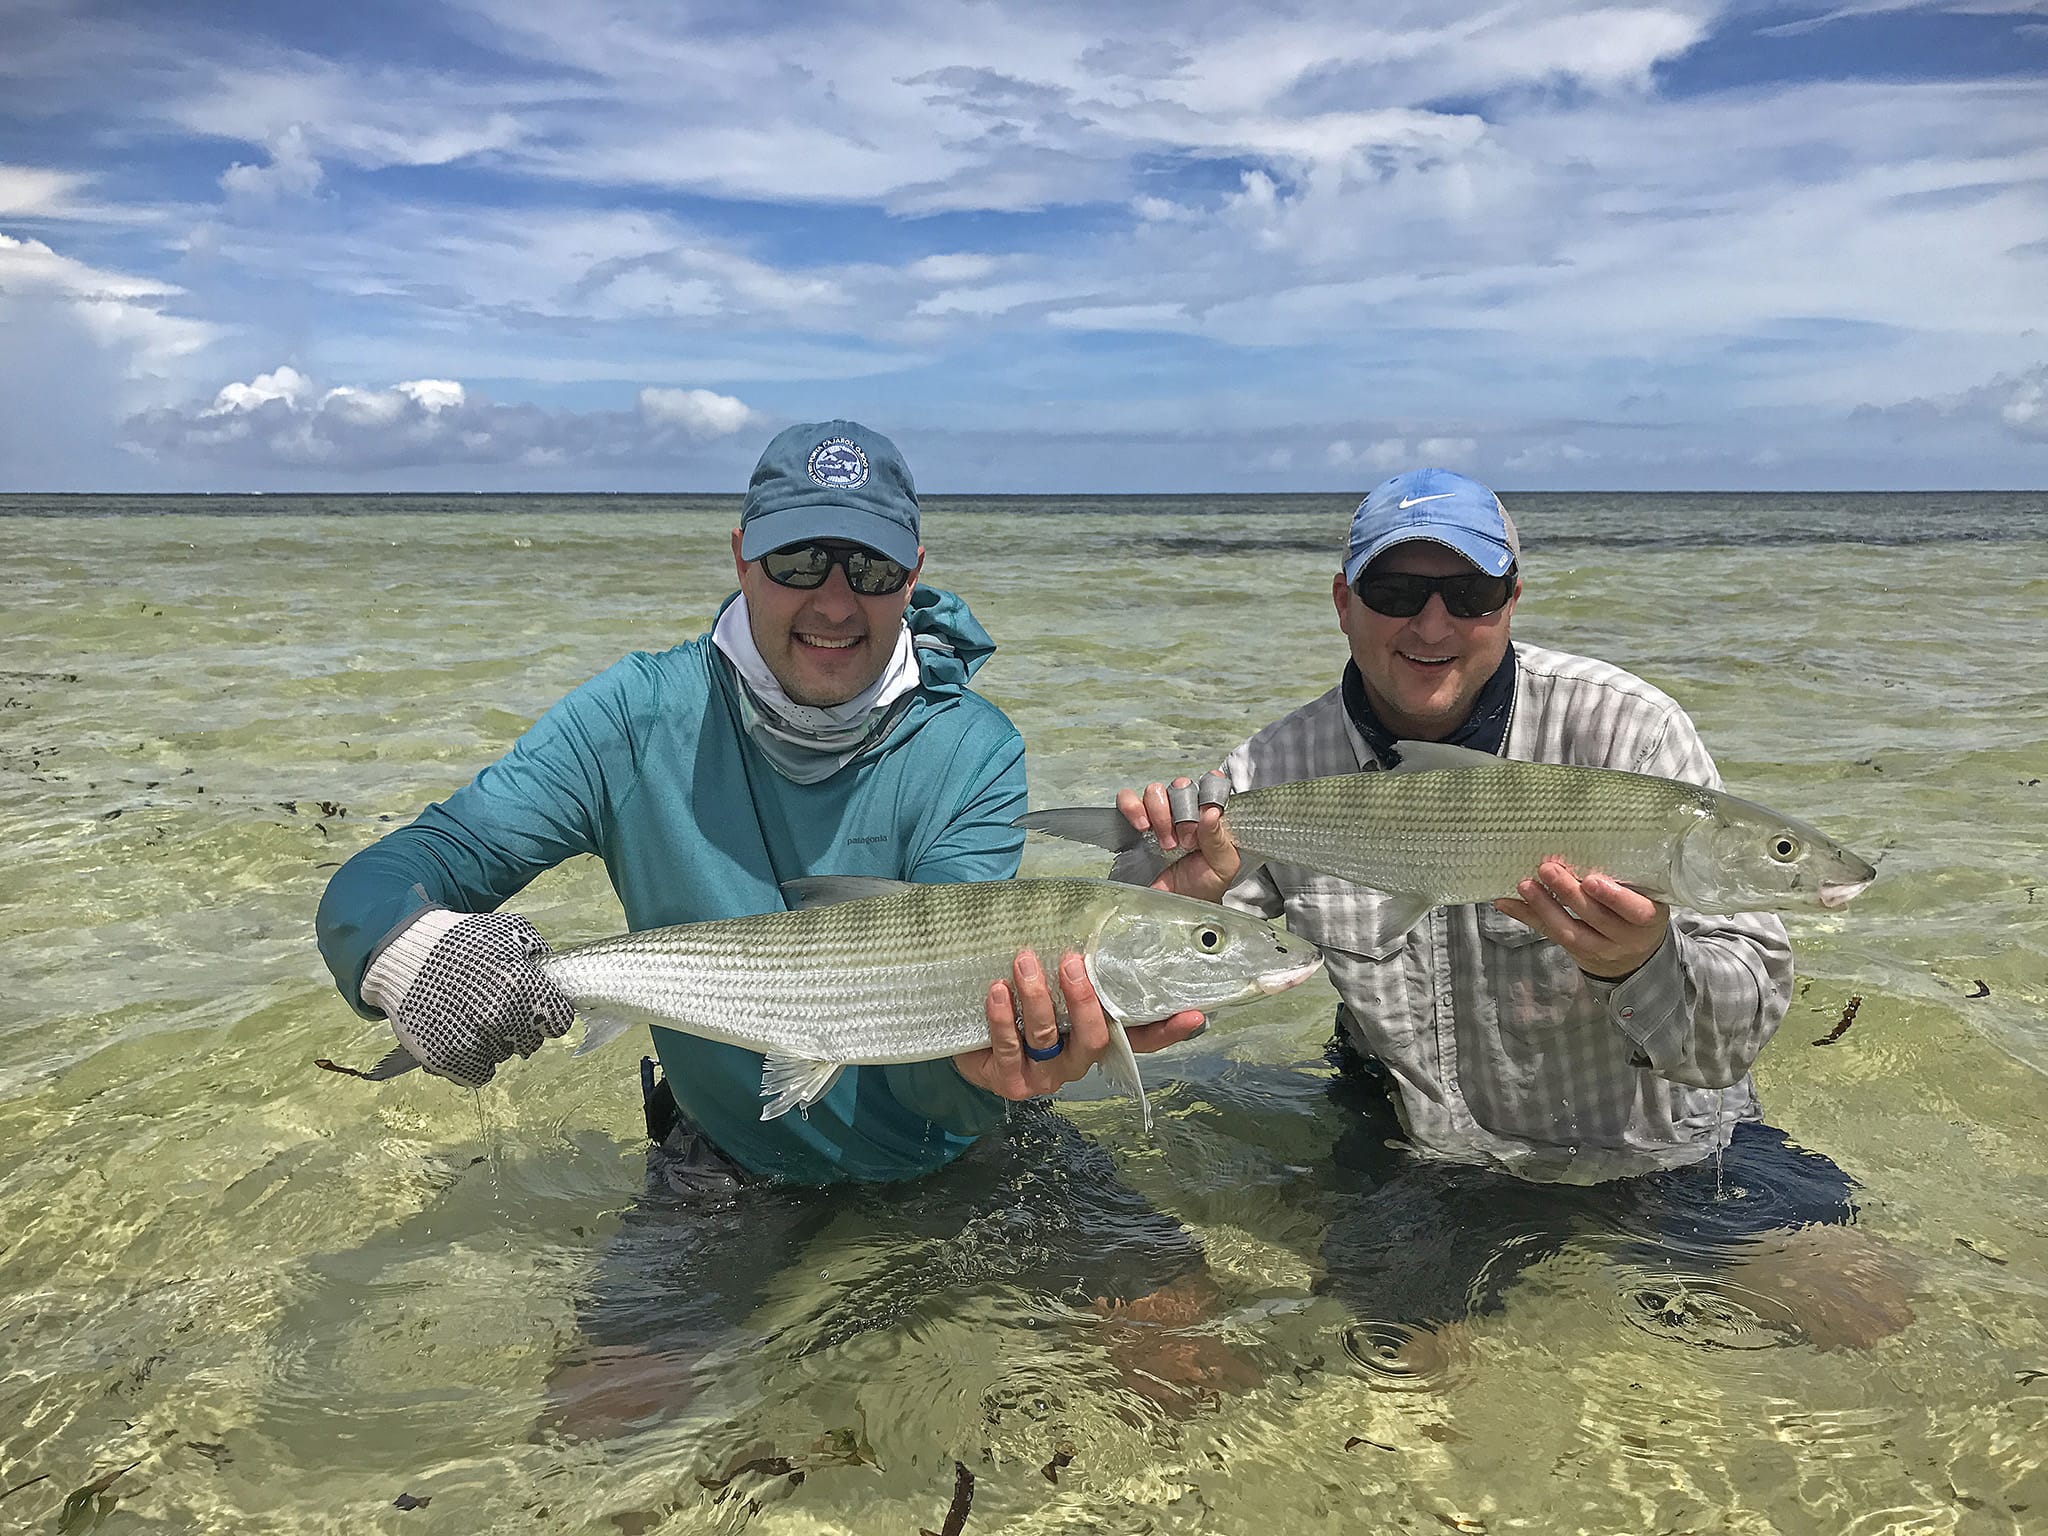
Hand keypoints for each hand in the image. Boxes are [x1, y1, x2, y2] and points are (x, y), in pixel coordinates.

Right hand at [387, 912, 575, 1086]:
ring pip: (503, 1056)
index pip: (559, 1022)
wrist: (404, 953)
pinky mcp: (446, 1058)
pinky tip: (462, 1036)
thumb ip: (538, 956)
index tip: (537, 1009)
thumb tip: (554, 981)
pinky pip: (477, 1074)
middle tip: (499, 1010)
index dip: (548, 1015)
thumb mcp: (510, 931)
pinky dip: (472, 1061)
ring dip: (494, 1042)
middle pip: (530, 1042)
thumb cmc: (462, 940)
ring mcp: (473, 1040)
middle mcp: (500, 1016)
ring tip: (472, 1016)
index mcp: (522, 985)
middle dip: (521, 1028)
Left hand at [954, 949, 1206, 1100]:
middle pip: (1095, 1037)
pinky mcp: (1011, 1081)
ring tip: (1023, 962)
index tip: (1192, 1013)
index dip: (1166, 1030)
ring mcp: (1045, 1075)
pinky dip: (1003, 1016)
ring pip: (1048, 1037)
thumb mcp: (1050, 984)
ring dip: (1037, 996)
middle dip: (1083, 999)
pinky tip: (997, 990)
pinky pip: (1009, 1047)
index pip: (1139, 1038)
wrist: (970, 1042)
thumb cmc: (1018, 1005)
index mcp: (1094, 1036)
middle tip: (1071, 962)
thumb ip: (1074, 965)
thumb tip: (1096, 914)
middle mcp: (1076, 1061)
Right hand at [1114, 776, 1240, 899]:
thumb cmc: (1205, 884)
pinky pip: (1127, 799)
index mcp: (1210, 814)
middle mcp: (1186, 809)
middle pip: (1180, 785)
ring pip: (1155, 790)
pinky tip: (1142, 828)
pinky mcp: (1136, 822)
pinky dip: (1133, 808)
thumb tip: (1211, 811)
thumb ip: (1219, 839)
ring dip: (1160, 814)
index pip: (1210, 783)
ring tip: (1166, 843)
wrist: (1178, 905)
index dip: (1207, 793)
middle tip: (1186, 842)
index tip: (1206, 815)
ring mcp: (1160, 814)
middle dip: (1183, 812)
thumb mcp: (1223, 866)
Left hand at [1492, 857, 1670, 979]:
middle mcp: (1625, 937)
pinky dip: (1526, 917)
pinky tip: (1505, 902)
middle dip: (1569, 894)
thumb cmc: (1638, 910)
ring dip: (1544, 907)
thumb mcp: (1645, 896)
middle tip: (1548, 869)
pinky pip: (1549, 934)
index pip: (1636, 911)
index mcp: (1648, 918)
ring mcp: (1599, 948)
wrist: (1637, 956)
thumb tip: (1593, 841)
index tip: (1592, 880)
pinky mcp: (1575, 952)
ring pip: (1570, 931)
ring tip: (1525, 885)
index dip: (1614, 897)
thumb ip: (1627, 878)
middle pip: (1595, 918)